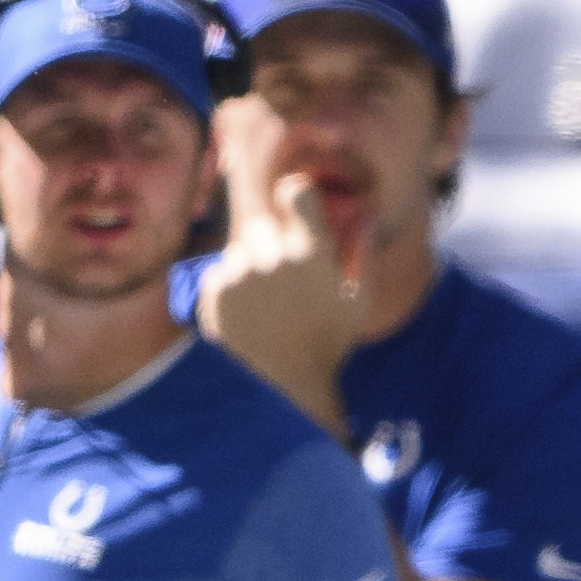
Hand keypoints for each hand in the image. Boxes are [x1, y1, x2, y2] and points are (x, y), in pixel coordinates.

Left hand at [206, 166, 364, 413]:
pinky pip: (218, 273)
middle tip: (279, 286)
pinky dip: (227, 292)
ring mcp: (243, 273)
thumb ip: (363, 255)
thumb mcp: (357, 303)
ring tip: (263, 309)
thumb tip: (365, 218)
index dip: (294, 197)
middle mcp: (277, 257)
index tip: (293, 208)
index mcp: (314, 254)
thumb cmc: (326, 345)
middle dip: (269, 247)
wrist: (284, 388)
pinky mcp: (216, 289)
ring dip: (247, 271)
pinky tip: (245, 318)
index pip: (297, 192)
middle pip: (263, 226)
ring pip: (239, 253)